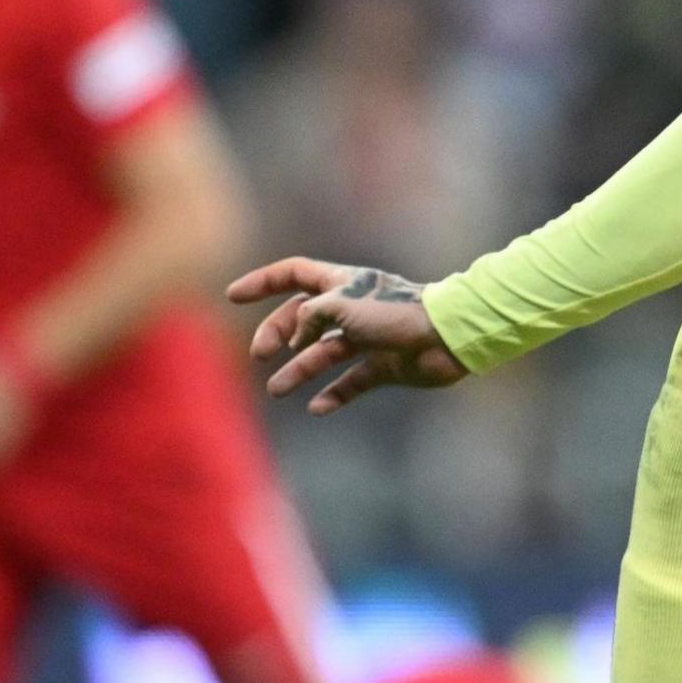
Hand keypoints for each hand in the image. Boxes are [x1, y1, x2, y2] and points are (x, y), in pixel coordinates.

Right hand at [228, 258, 466, 411]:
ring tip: (277, 390)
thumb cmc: (397, 313)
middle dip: (276, 333)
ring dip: (298, 370)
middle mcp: (352, 308)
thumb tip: (296, 340)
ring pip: (324, 352)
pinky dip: (334, 395)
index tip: (233, 296)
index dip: (262, 282)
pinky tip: (317, 407)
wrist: (448, 337)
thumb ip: (309, 316)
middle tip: (260, 355)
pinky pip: (352, 382)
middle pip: (302, 317)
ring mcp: (368, 338)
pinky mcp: (385, 365)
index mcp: (342, 282)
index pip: (293, 274)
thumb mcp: (342, 305)